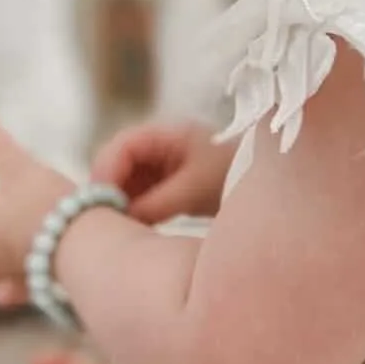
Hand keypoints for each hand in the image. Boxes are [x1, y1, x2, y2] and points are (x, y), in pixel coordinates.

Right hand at [91, 119, 235, 223]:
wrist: (264, 185)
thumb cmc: (233, 174)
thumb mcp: (196, 188)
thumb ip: (158, 202)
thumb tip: (122, 217)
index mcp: (167, 133)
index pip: (122, 146)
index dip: (106, 172)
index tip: (100, 203)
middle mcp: (158, 144)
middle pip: (116, 163)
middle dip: (108, 190)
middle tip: (103, 221)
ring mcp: (159, 164)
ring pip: (123, 182)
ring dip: (118, 203)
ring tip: (119, 228)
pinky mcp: (163, 183)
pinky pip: (135, 195)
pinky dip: (131, 211)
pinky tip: (134, 230)